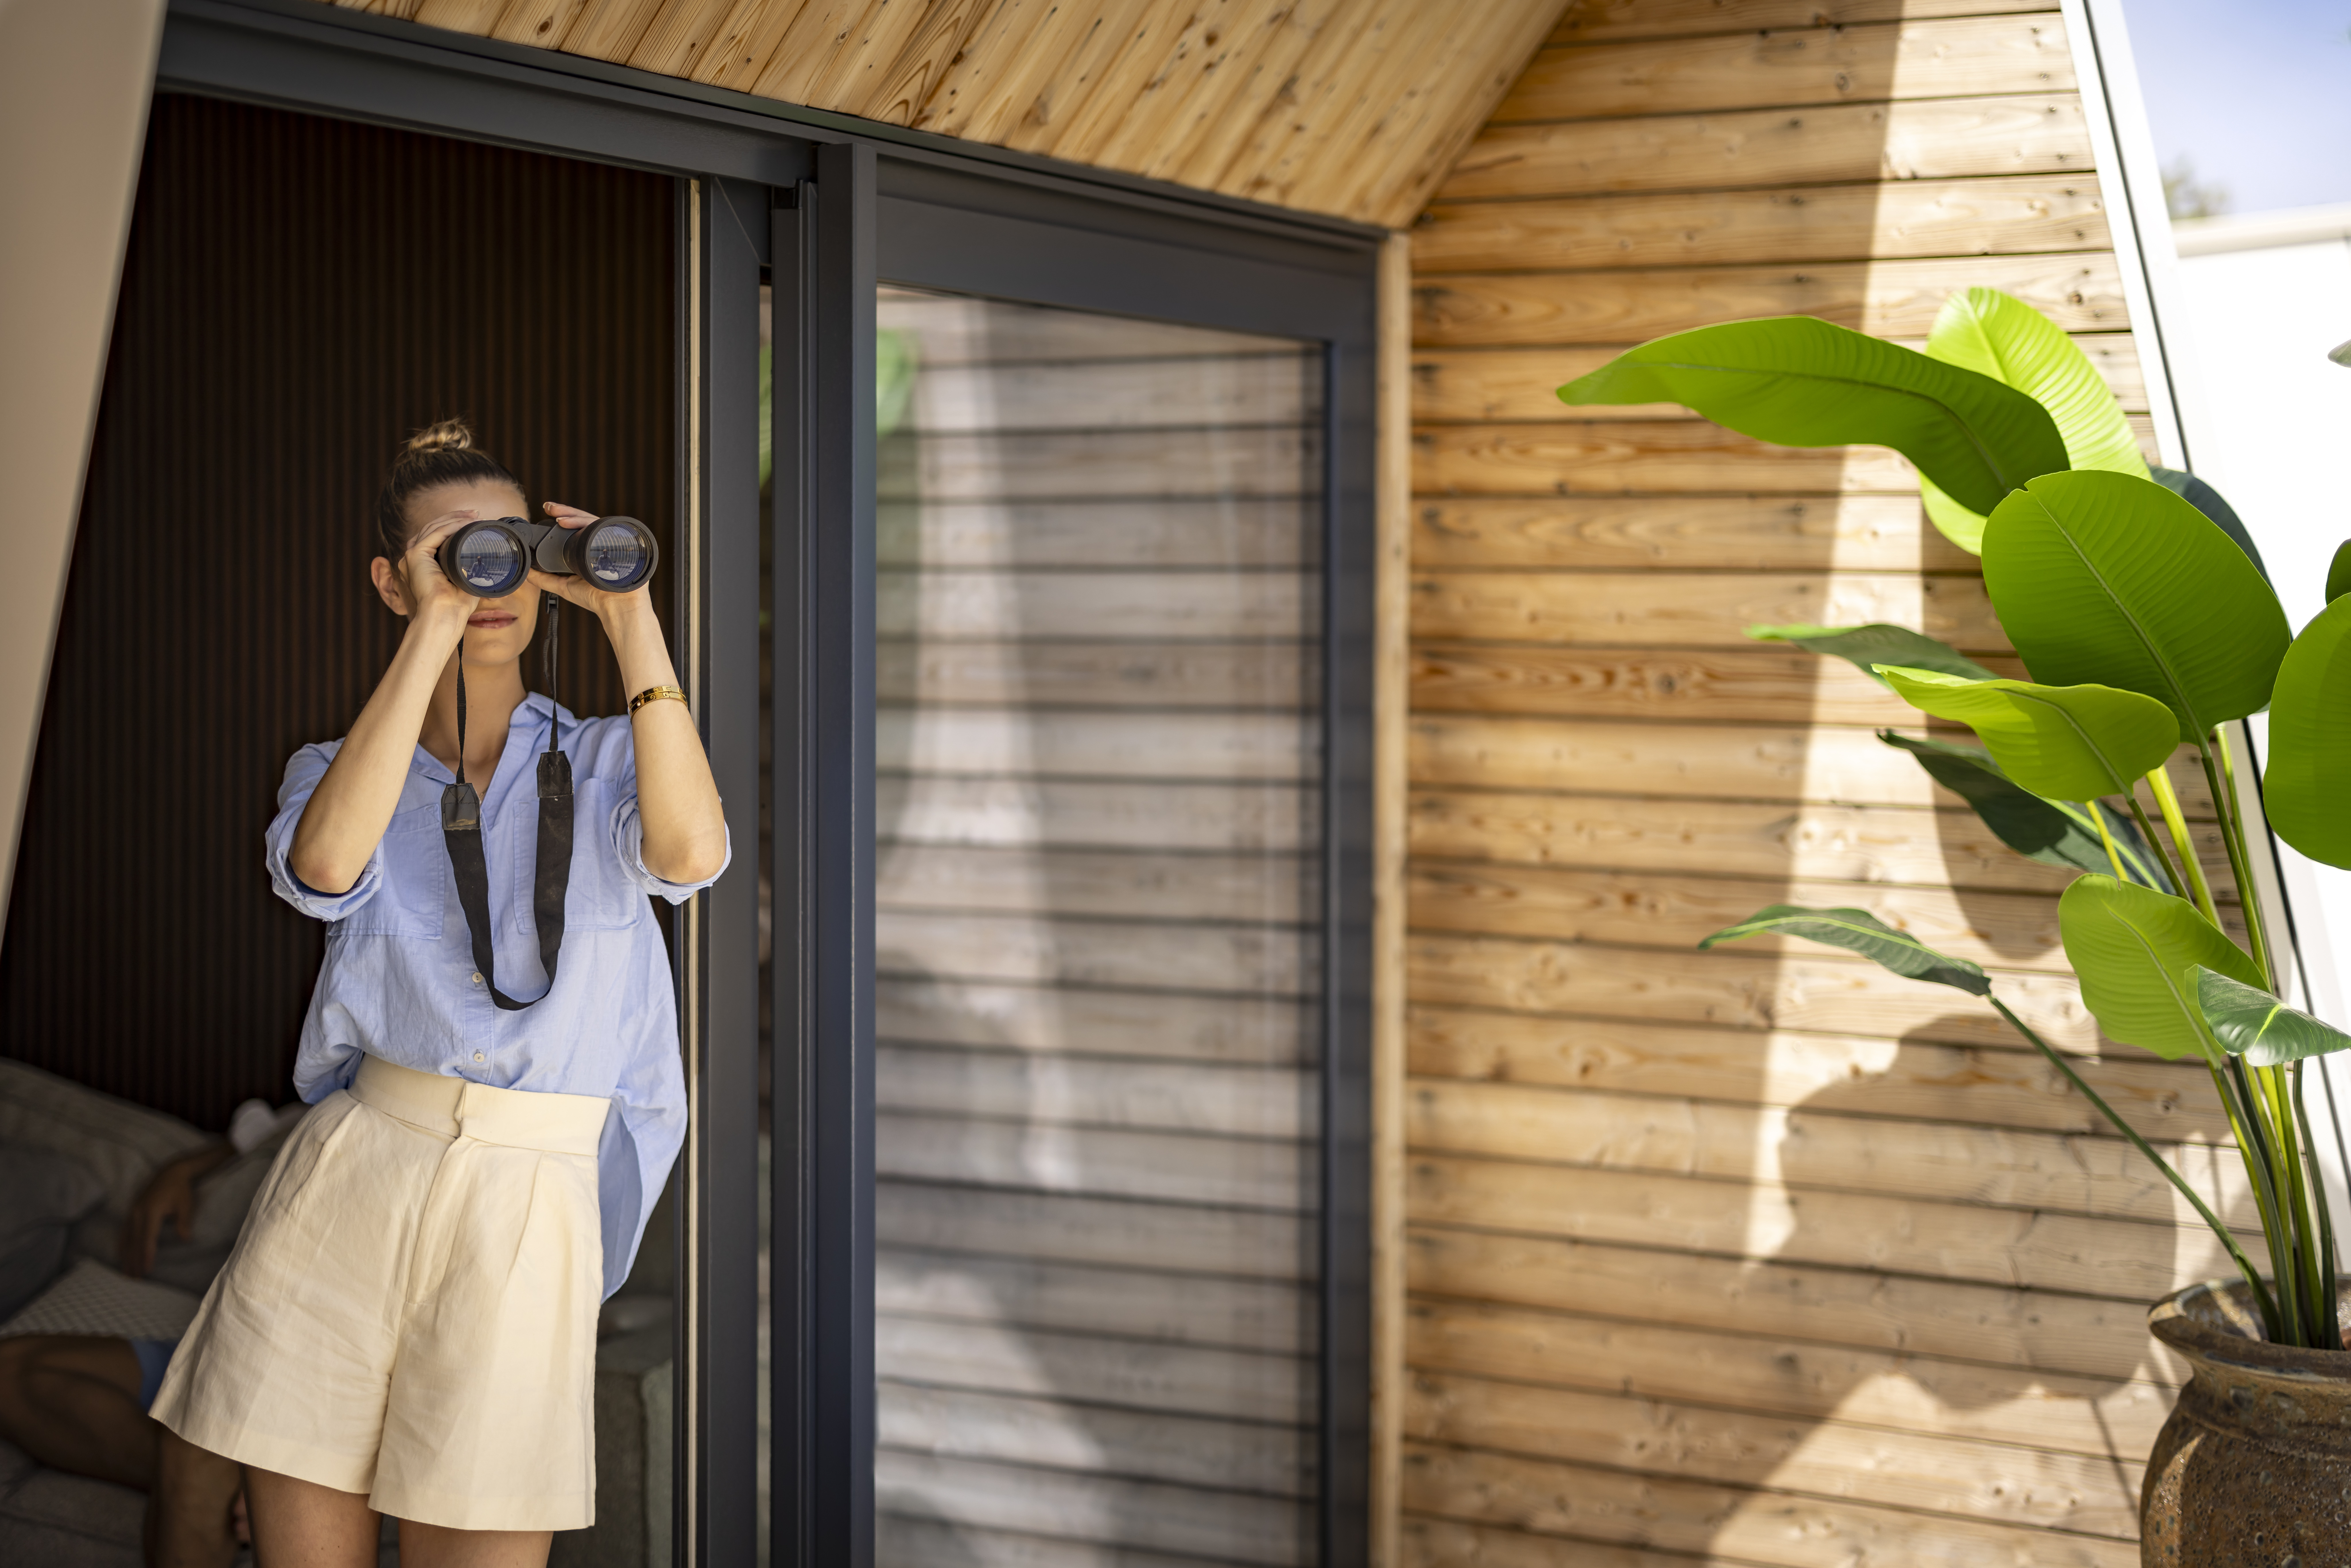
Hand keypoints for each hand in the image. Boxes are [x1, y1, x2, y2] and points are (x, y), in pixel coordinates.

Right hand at [120, 1143, 230, 1277]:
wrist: (171, 1172)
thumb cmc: (181, 1190)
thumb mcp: (186, 1204)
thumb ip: (184, 1222)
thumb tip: (185, 1240)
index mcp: (151, 1211)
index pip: (147, 1238)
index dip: (146, 1255)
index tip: (145, 1271)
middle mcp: (138, 1213)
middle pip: (134, 1242)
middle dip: (134, 1261)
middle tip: (134, 1280)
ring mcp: (132, 1212)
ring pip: (126, 1238)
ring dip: (125, 1256)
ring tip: (125, 1273)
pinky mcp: (131, 1212)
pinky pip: (123, 1232)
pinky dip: (122, 1245)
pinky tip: (121, 1256)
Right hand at [395, 508, 493, 630]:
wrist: (445, 615)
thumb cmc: (455, 606)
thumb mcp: (464, 582)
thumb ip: (467, 569)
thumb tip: (483, 562)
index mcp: (423, 565)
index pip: (434, 538)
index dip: (452, 526)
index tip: (471, 522)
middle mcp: (414, 559)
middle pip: (432, 529)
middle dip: (453, 518)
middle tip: (474, 514)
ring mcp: (412, 557)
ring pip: (433, 528)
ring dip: (453, 518)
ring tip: (472, 515)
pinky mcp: (415, 556)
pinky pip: (434, 533)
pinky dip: (450, 526)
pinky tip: (465, 522)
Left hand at [529, 501, 657, 626]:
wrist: (616, 606)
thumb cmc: (595, 599)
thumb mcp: (563, 586)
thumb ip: (544, 579)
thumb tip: (526, 571)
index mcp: (588, 550)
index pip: (575, 528)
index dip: (562, 518)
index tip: (547, 512)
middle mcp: (599, 543)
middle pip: (583, 520)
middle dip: (565, 511)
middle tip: (548, 507)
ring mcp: (609, 541)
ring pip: (592, 521)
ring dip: (574, 515)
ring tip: (557, 516)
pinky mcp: (618, 542)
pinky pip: (603, 526)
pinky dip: (587, 522)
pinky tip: (572, 522)